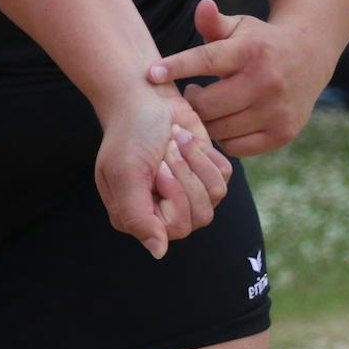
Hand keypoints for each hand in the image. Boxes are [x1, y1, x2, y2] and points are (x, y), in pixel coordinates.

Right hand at [91, 81, 233, 258]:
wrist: (144, 95)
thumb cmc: (130, 132)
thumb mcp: (125, 173)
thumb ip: (137, 215)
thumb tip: (158, 253)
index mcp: (137, 215)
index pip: (174, 229)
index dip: (175, 197)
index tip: (159, 168)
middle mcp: (164, 209)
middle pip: (200, 216)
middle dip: (186, 176)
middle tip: (166, 151)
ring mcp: (188, 192)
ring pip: (215, 196)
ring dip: (195, 161)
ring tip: (174, 142)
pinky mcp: (205, 172)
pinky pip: (223, 177)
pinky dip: (206, 153)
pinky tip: (185, 139)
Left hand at [148, 0, 337, 155]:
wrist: (309, 59)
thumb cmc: (259, 42)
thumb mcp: (238, 27)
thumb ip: (213, 22)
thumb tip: (202, 5)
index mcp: (251, 51)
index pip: (206, 61)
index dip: (176, 67)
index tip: (151, 74)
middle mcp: (266, 82)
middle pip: (208, 104)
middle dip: (189, 102)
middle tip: (188, 94)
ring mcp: (276, 111)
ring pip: (220, 129)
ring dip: (204, 121)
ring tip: (204, 106)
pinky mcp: (282, 133)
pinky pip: (236, 146)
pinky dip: (223, 137)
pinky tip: (223, 122)